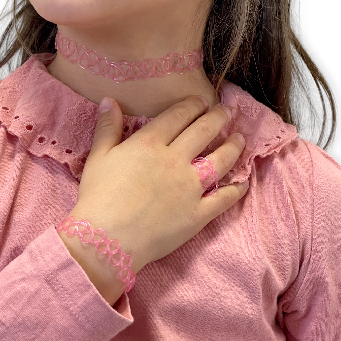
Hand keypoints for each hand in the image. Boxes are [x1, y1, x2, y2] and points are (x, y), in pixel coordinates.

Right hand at [69, 95, 246, 273]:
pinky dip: (236, 190)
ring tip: (240, 138)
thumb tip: (110, 100)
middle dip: (219, 117)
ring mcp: (190, 188)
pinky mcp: (197, 214)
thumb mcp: (97, 158)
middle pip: (203, 132)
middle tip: (230, 110)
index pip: (178, 115)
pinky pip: (223, 199)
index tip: (204, 100)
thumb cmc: (97, 198)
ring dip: (233, 146)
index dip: (194, 105)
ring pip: (220, 160)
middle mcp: (175, 160)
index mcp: (150, 143)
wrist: (106, 240)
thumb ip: (108, 128)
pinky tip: (243, 182)